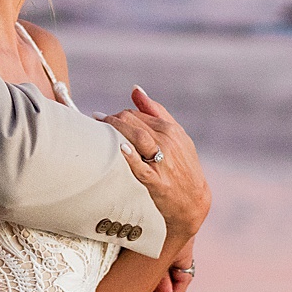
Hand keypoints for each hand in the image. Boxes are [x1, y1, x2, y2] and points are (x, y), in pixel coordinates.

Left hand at [99, 87, 209, 239]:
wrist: (193, 201)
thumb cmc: (182, 166)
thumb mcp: (176, 136)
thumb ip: (155, 111)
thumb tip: (135, 89)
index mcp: (170, 129)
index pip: (137, 113)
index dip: (119, 115)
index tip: (105, 118)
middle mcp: (167, 142)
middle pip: (133, 122)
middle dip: (113, 120)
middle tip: (98, 124)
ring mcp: (162, 161)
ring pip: (136, 137)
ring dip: (115, 129)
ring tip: (100, 129)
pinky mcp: (157, 182)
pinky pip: (141, 167)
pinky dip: (131, 156)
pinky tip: (120, 148)